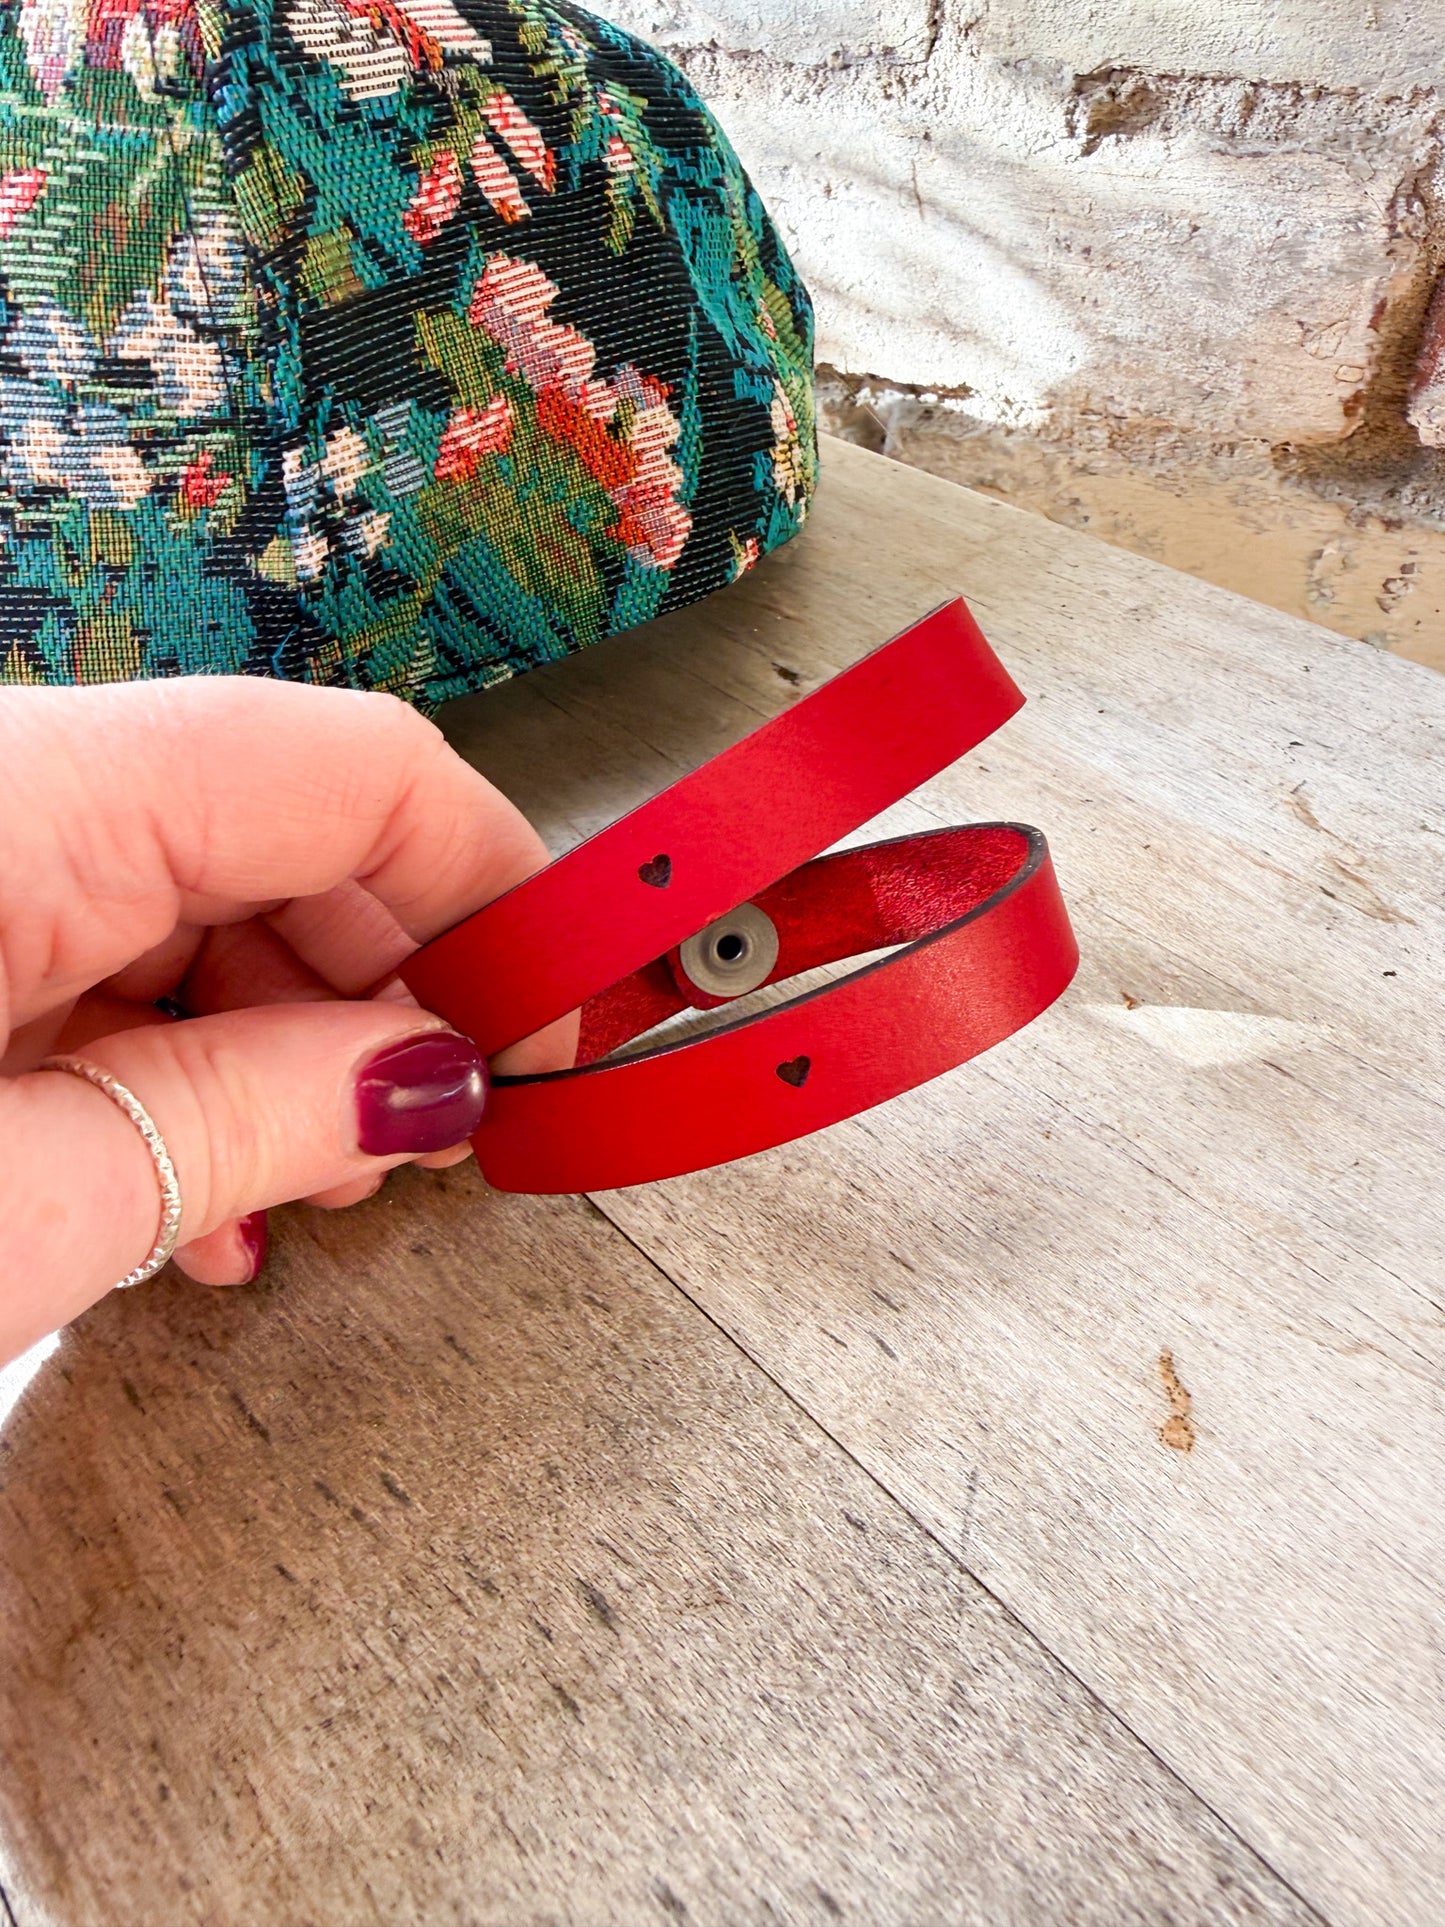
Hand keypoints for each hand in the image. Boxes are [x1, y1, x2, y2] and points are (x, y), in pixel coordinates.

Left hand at [0, 677, 574, 1364]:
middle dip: (387, 983)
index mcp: (18, 801)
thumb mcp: (13, 1216)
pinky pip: (90, 951)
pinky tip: (192, 1185)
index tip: (549, 1011)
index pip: (350, 771)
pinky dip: (166, 1058)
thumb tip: (422, 1082)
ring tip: (307, 1179)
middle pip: (277, 831)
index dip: (491, 887)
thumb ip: (242, 1122)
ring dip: (280, 1043)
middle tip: (437, 1121)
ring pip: (191, 897)